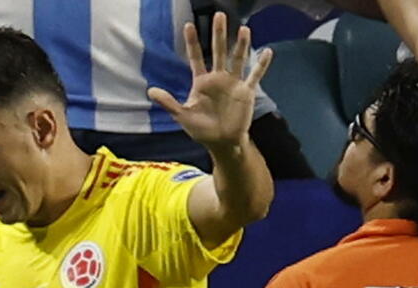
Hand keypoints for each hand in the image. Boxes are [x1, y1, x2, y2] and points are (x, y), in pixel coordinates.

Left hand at [146, 13, 269, 151]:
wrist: (221, 142)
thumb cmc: (201, 130)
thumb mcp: (183, 116)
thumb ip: (169, 102)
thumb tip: (150, 91)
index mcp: (201, 82)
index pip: (195, 58)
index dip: (192, 42)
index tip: (188, 25)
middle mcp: (218, 78)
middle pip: (218, 52)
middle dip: (218, 34)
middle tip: (219, 15)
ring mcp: (233, 83)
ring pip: (238, 59)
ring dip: (241, 45)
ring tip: (244, 29)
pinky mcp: (246, 92)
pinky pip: (255, 75)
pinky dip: (261, 64)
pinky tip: (267, 51)